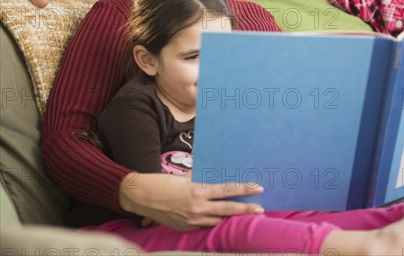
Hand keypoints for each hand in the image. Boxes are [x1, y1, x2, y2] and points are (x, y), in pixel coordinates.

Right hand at [119, 172, 264, 230]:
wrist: (141, 197)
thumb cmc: (164, 182)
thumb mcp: (186, 177)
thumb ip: (203, 179)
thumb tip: (218, 179)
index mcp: (198, 190)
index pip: (227, 190)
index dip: (244, 189)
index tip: (258, 188)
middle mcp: (197, 207)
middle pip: (227, 209)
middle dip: (246, 209)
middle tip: (261, 209)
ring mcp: (191, 220)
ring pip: (218, 219)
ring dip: (230, 216)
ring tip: (244, 213)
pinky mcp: (185, 228)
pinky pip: (204, 225)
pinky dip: (212, 220)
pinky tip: (220, 217)